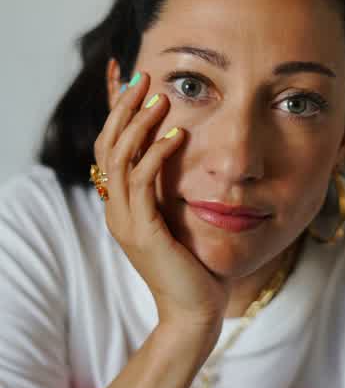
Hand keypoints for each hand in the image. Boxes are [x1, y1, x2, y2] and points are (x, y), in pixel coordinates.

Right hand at [93, 71, 231, 331]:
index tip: (126, 77)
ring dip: (138, 124)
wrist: (194, 310)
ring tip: (159, 97)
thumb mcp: (176, 216)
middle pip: (107, 145)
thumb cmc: (192, 263)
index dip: (114, 112)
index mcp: (123, 203)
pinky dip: (156, 155)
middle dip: (124, 108)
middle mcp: (116, 208)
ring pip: (120, 159)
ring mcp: (125, 220)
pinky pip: (143, 184)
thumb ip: (168, 187)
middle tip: (144, 77)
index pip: (110, 146)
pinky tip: (176, 135)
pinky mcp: (143, 232)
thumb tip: (179, 152)